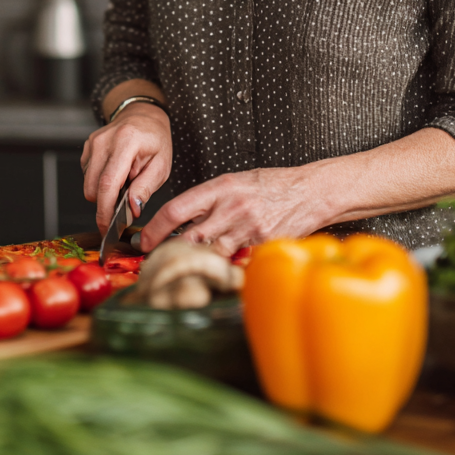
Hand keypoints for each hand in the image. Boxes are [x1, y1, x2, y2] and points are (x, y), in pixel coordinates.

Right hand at [81, 102, 171, 235]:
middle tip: (126, 200)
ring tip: (124, 181)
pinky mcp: (87, 147)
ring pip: (88, 184)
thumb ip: (145, 188)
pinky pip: (87, 175)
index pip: (108, 183)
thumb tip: (132, 209)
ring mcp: (93, 143)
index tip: (107, 228)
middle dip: (106, 204)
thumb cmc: (155, 140)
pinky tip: (115, 173)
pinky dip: (99, 181)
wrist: (143, 116)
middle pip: (93, 187)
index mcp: (126, 143)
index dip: (105, 210)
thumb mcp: (161, 165)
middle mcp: (104, 141)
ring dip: (103, 192)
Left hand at [140, 166, 323, 255]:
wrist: (310, 192)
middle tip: (156, 263)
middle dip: (168, 253)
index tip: (144, 242)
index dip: (155, 229)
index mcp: (220, 188)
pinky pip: (235, 262)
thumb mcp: (235, 182)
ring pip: (210, 254)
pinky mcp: (262, 246)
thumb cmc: (272, 186)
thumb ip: (209, 200)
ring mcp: (247, 228)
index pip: (176, 210)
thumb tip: (182, 221)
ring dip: (195, 263)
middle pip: (188, 237)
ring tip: (183, 270)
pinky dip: (224, 268)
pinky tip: (217, 272)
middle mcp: (231, 207)